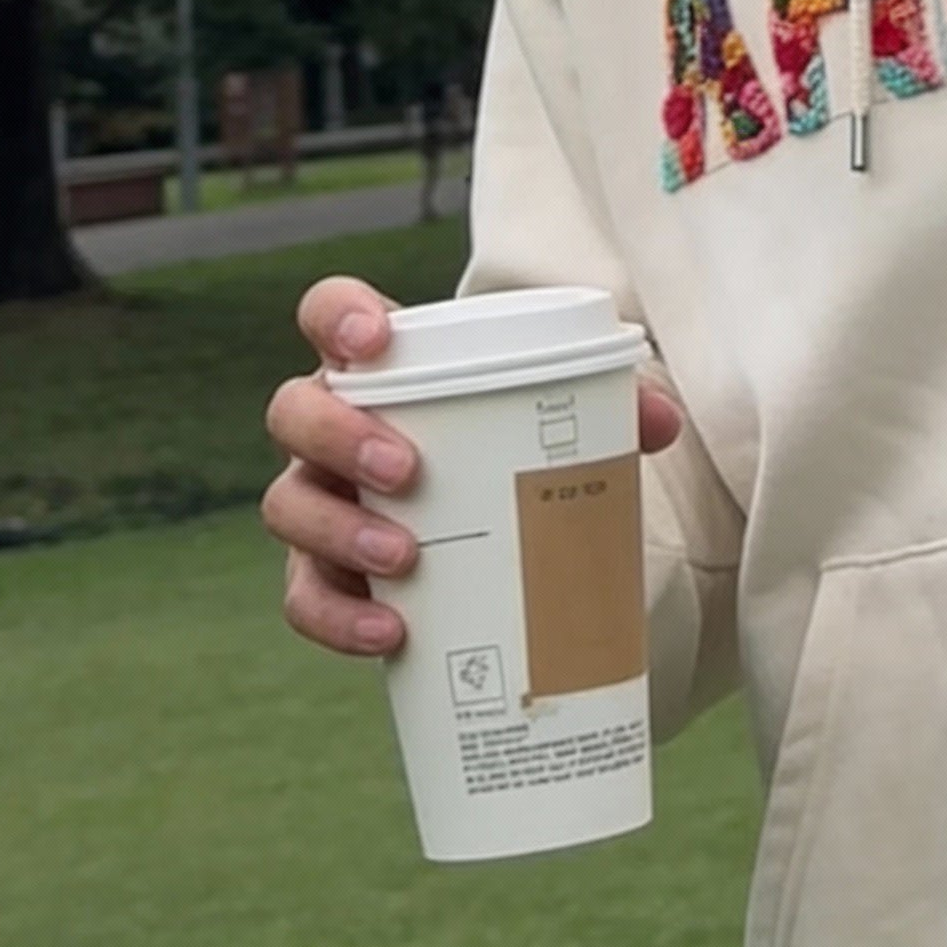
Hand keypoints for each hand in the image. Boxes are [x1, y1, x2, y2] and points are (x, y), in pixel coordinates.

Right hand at [262, 273, 687, 660]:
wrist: (488, 527)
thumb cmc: (511, 446)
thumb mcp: (555, 417)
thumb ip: (609, 406)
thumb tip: (658, 423)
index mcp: (382, 369)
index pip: (330, 314)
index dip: (337, 316)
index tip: (373, 340)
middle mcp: (331, 428)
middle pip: (294, 412)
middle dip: (338, 436)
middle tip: (406, 469)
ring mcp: (318, 500)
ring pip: (288, 505)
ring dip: (340, 529)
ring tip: (405, 557)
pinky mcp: (322, 574)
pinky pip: (307, 596)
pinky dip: (340, 617)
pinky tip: (389, 631)